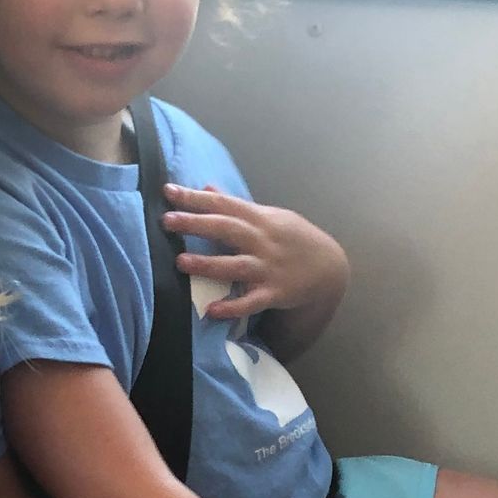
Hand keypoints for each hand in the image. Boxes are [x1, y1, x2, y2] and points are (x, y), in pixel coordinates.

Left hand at [162, 184, 348, 323]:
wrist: (330, 267)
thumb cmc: (293, 239)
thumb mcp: (269, 216)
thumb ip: (236, 205)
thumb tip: (206, 187)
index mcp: (260, 219)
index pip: (224, 204)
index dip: (196, 197)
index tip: (169, 190)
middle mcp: (263, 241)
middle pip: (227, 229)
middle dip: (196, 224)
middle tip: (167, 220)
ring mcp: (269, 268)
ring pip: (236, 265)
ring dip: (208, 263)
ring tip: (181, 262)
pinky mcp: (274, 294)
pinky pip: (251, 302)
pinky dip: (233, 306)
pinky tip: (212, 310)